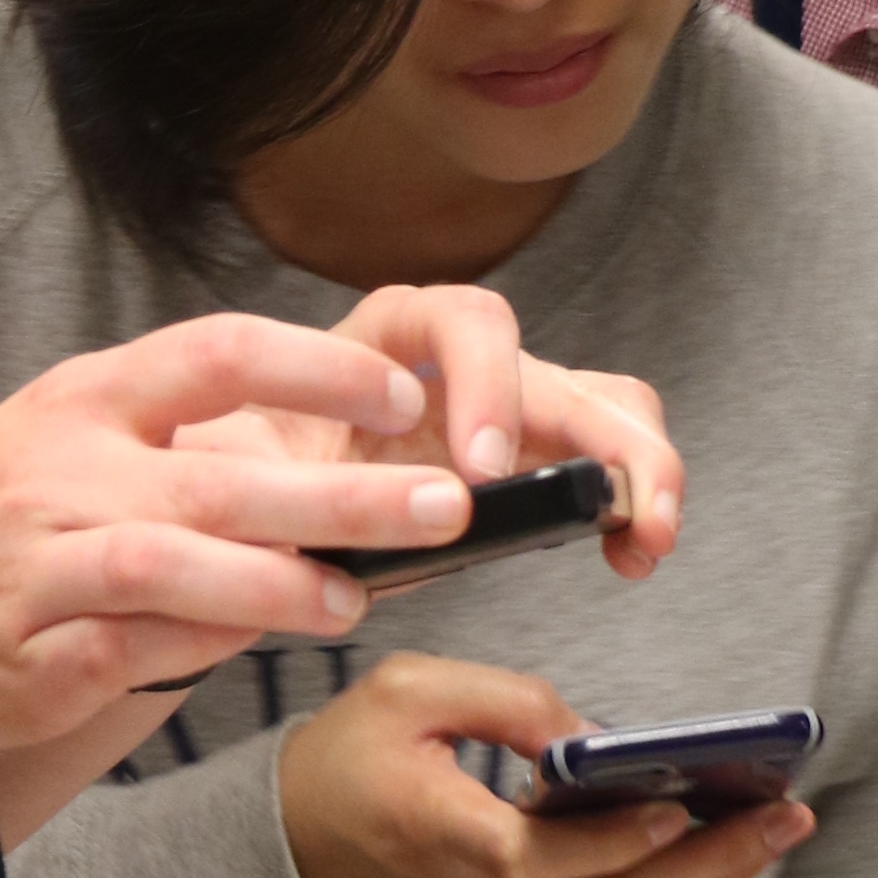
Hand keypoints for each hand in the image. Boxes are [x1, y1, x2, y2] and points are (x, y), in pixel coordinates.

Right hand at [0, 315, 473, 825]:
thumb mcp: (69, 439)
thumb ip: (184, 445)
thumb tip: (327, 466)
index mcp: (83, 399)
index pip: (219, 354)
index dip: (321, 369)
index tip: (404, 391)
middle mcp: (60, 474)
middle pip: (222, 480)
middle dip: (344, 497)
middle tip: (442, 511)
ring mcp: (41, 569)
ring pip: (174, 572)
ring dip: (278, 588)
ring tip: (351, 599)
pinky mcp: (33, 659)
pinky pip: (138, 655)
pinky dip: (201, 653)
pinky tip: (247, 648)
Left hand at [194, 287, 681, 588]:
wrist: (234, 517)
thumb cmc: (232, 483)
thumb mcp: (230, 472)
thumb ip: (264, 476)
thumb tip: (303, 513)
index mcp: (382, 344)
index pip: (452, 321)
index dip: (484, 384)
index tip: (482, 471)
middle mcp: (457, 370)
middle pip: (552, 366)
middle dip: (602, 434)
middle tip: (617, 512)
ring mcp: (508, 415)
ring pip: (603, 404)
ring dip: (639, 464)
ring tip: (647, 540)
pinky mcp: (536, 465)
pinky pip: (606, 460)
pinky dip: (632, 500)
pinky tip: (631, 555)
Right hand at [277, 655, 809, 877]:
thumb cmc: (338, 772)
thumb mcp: (407, 694)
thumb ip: (508, 699)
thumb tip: (596, 733)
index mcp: (457, 850)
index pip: (573, 856)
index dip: (644, 834)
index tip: (703, 796)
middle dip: (719, 860)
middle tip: (789, 816)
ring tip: (768, 834)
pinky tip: (702, 858)